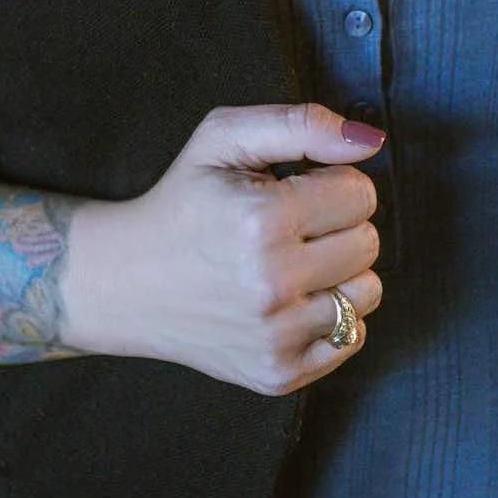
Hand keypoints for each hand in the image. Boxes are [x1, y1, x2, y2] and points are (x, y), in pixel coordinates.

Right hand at [60, 102, 383, 394]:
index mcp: (262, 218)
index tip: (296, 191)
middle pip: (368, 243)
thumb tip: (371, 140)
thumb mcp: (223, 138)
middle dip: (337, 227)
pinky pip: (352, 339)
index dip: (331, 184)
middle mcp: (271, 283)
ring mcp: (275, 335)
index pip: (360, 194)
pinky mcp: (277, 373)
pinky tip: (291, 302)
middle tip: (291, 228)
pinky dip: (331, 319)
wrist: (125, 282)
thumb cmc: (182, 202)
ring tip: (292, 265)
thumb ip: (300, 124)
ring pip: (367, 293)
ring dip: (340, 275)